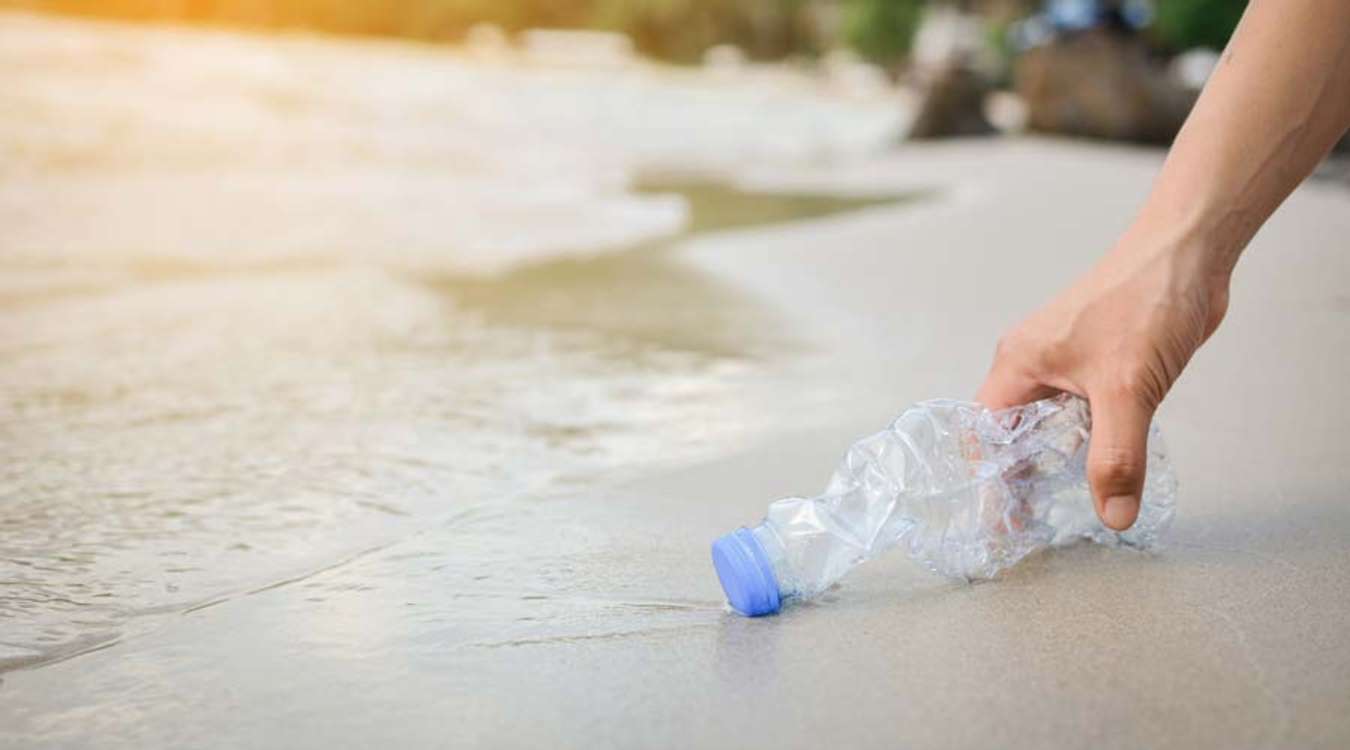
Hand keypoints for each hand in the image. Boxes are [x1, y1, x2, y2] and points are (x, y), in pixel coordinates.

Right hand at [976, 229, 1229, 529]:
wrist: (1190, 253)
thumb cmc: (1145, 301)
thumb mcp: (1126, 390)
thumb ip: (1116, 457)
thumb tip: (1113, 515)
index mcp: (1018, 363)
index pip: (985, 433)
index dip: (991, 480)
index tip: (1005, 523)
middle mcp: (1034, 364)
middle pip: (1011, 433)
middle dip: (1020, 477)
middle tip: (1035, 524)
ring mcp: (1067, 362)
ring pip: (1049, 424)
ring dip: (1058, 460)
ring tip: (1064, 505)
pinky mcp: (1100, 363)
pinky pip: (1081, 414)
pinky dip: (1088, 442)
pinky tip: (1105, 465)